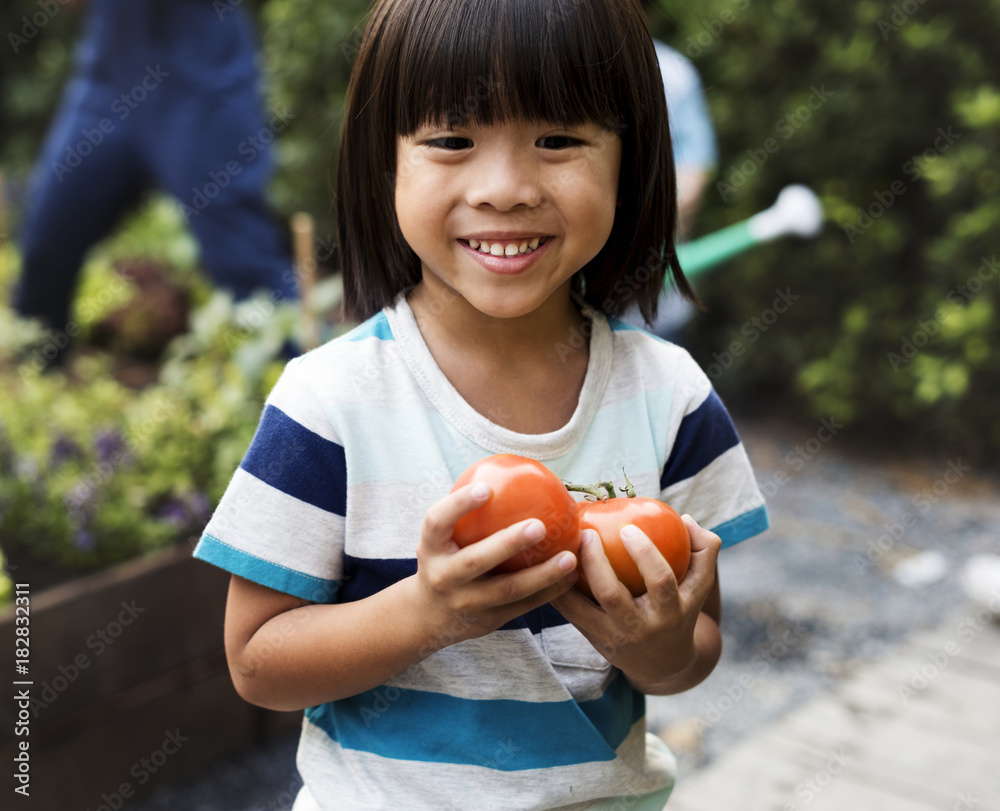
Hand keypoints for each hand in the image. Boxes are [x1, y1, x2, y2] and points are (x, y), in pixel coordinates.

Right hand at [411, 483, 579, 652]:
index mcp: (430, 549)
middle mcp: (444, 577)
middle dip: (508, 543)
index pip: (437, 522)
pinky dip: (549, 592)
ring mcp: (465, 603)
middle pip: (476, 561)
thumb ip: (465, 516)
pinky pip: (522, 606)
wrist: (428, 617)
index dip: (459, 504)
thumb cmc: (444, 561)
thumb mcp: (440, 540)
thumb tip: (508, 473)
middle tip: (539, 525)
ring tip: (570, 557)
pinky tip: (571, 576)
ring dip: (542, 574)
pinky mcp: (487, 621)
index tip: (487, 487)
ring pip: (508, 589)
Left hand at [550, 514, 721, 693]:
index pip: (660, 581)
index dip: (644, 554)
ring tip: (561, 549)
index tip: (628, 529)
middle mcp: (642, 628)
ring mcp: (616, 638)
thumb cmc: (681, 609)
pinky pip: (571, 615)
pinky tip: (550, 566)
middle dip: (595, 562)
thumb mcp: (700, 585)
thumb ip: (704, 550)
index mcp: (672, 611)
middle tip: (585, 533)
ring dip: (567, 579)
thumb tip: (685, 518)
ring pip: (582, 610)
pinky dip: (558, 591)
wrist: (665, 664)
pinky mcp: (595, 642)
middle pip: (612, 595)